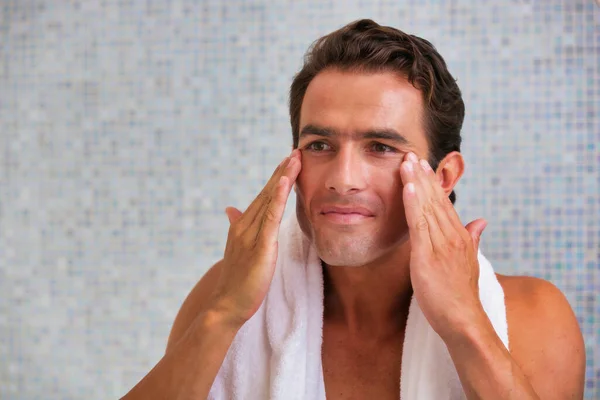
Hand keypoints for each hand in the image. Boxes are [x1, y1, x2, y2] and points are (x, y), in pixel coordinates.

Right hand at [210, 150, 301, 327]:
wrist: (226, 306)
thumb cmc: (236, 281)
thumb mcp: (238, 250)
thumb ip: (237, 226)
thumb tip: (230, 209)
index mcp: (242, 226)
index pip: (263, 197)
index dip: (276, 179)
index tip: (288, 161)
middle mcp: (244, 225)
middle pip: (267, 193)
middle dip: (282, 171)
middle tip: (296, 151)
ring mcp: (250, 234)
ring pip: (270, 200)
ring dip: (283, 177)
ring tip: (294, 158)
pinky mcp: (260, 246)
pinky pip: (271, 217)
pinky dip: (278, 197)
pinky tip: (285, 182)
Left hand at [400, 152, 487, 339]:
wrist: (463, 320)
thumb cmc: (461, 294)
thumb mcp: (469, 262)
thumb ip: (473, 238)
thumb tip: (481, 221)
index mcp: (460, 237)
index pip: (444, 203)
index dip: (432, 183)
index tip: (423, 164)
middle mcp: (452, 236)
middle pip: (435, 200)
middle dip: (422, 176)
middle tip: (410, 154)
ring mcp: (441, 245)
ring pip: (427, 207)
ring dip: (416, 183)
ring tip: (407, 162)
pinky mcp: (428, 256)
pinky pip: (419, 225)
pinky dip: (414, 204)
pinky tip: (408, 188)